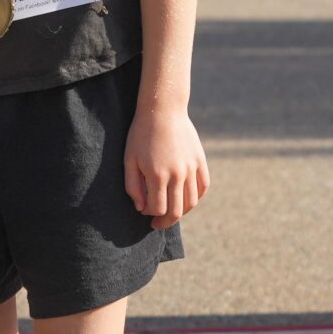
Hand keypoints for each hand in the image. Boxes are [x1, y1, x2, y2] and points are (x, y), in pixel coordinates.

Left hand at [124, 101, 208, 231]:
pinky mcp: (200, 161)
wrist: (163, 110)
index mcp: (157, 175)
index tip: (145, 211)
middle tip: (157, 223)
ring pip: (191, 202)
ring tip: (171, 212)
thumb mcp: (129, 160)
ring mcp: (191, 168)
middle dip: (165, 221)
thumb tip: (141, 208)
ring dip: (181, 211)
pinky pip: (203, 187)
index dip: (150, 214)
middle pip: (176, 211)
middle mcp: (177, 174)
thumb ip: (132, 187)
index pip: (158, 208)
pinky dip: (196, 197)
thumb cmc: (141, 135)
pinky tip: (186, 198)